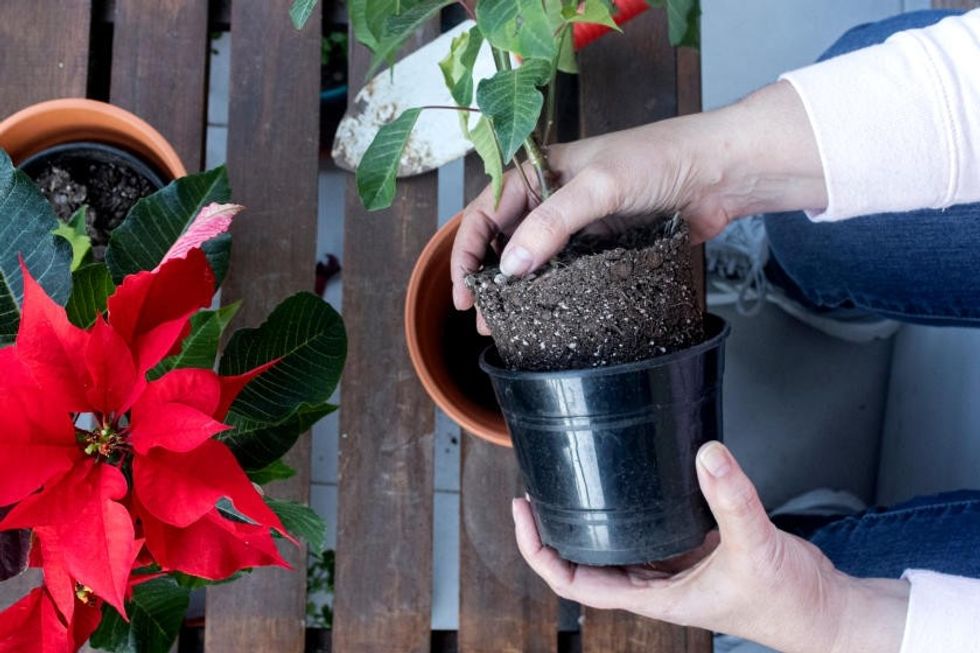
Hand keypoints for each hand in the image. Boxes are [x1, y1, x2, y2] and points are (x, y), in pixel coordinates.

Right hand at [451, 81, 827, 314]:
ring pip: (536, 260)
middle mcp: (554, 197)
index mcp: (540, 171)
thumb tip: (511, 267)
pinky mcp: (606, 246)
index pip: (486, 210)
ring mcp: (581, 224)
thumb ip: (551, 224)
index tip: (465, 290)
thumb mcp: (598, 187)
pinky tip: (547, 316)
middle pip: (506, 239)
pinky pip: (569, 272)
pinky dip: (553, 293)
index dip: (468, 250)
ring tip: (507, 327)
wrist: (720, 172)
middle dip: (488, 278)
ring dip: (519, 291)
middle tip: (482, 318)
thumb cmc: (660, 159)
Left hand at [513, 442, 908, 652]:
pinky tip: (627, 482)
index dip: (541, 552)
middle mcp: (656, 584)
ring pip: (616, 545)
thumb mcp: (756, 547)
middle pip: (586, 561)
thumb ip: (733, 500)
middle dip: (555, 530)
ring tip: (569, 480)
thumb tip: (709, 455)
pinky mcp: (693, 550)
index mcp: (655, 597)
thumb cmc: (788, 601)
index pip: (576, 582)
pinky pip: (649, 530)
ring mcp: (672, 568)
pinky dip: (630, 510)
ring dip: (589, 520)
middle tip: (535, 488)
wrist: (822, 610)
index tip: (524, 514)